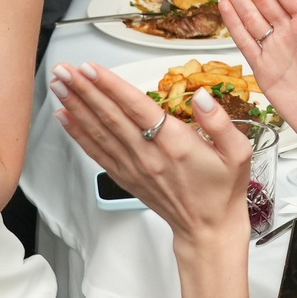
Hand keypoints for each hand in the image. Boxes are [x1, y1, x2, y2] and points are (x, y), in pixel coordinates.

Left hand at [51, 60, 251, 246]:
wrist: (207, 229)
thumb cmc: (222, 190)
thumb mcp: (238, 153)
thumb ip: (219, 122)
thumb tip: (202, 96)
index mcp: (175, 144)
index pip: (137, 108)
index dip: (111, 86)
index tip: (91, 68)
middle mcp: (149, 155)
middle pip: (110, 116)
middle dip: (84, 89)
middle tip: (64, 69)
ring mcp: (134, 167)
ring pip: (99, 131)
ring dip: (76, 106)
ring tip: (59, 85)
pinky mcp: (126, 177)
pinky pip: (97, 152)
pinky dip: (78, 133)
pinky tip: (65, 118)